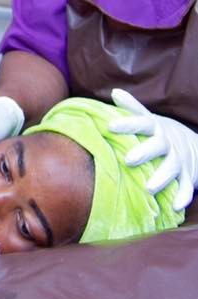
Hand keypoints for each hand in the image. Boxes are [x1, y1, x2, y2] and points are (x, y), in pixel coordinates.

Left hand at [109, 88, 197, 210]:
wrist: (191, 144)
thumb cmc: (158, 132)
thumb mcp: (147, 118)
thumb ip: (131, 107)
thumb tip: (114, 91)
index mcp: (155, 127)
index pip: (140, 122)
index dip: (127, 123)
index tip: (110, 125)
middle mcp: (167, 143)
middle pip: (157, 146)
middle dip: (144, 153)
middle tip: (128, 159)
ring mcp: (179, 159)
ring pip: (171, 168)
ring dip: (162, 178)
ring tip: (149, 188)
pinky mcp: (188, 175)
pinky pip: (187, 187)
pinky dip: (183, 196)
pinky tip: (175, 206)